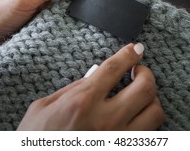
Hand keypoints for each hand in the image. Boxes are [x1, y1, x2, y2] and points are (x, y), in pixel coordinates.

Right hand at [17, 43, 164, 129]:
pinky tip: (137, 117)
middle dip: (147, 74)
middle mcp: (105, 120)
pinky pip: (149, 135)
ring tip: (141, 96)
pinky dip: (147, 122)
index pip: (114, 69)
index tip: (137, 49)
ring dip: (151, 100)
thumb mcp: (43, 107)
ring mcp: (118, 140)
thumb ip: (71, 89)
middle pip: (144, 88)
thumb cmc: (35, 139)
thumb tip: (95, 75)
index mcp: (82, 101)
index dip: (129, 54)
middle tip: (140, 71)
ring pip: (155, 113)